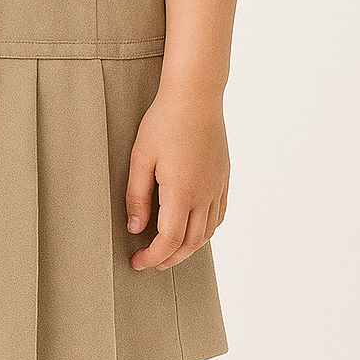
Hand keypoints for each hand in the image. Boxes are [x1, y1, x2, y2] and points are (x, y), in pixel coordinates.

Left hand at [125, 87, 228, 271]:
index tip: (137, 262)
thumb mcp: (140, 158)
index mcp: (181, 193)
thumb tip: (136, 229)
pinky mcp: (224, 177)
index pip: (169, 241)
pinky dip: (206, 230)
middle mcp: (204, 195)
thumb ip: (137, 197)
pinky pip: (219, 214)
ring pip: (207, 232)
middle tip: (151, 262)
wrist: (196, 96)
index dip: (152, 257)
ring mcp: (217, 187)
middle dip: (169, 258)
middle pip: (190, 242)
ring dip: (188, 247)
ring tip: (170, 250)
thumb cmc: (164, 122)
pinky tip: (194, 228)